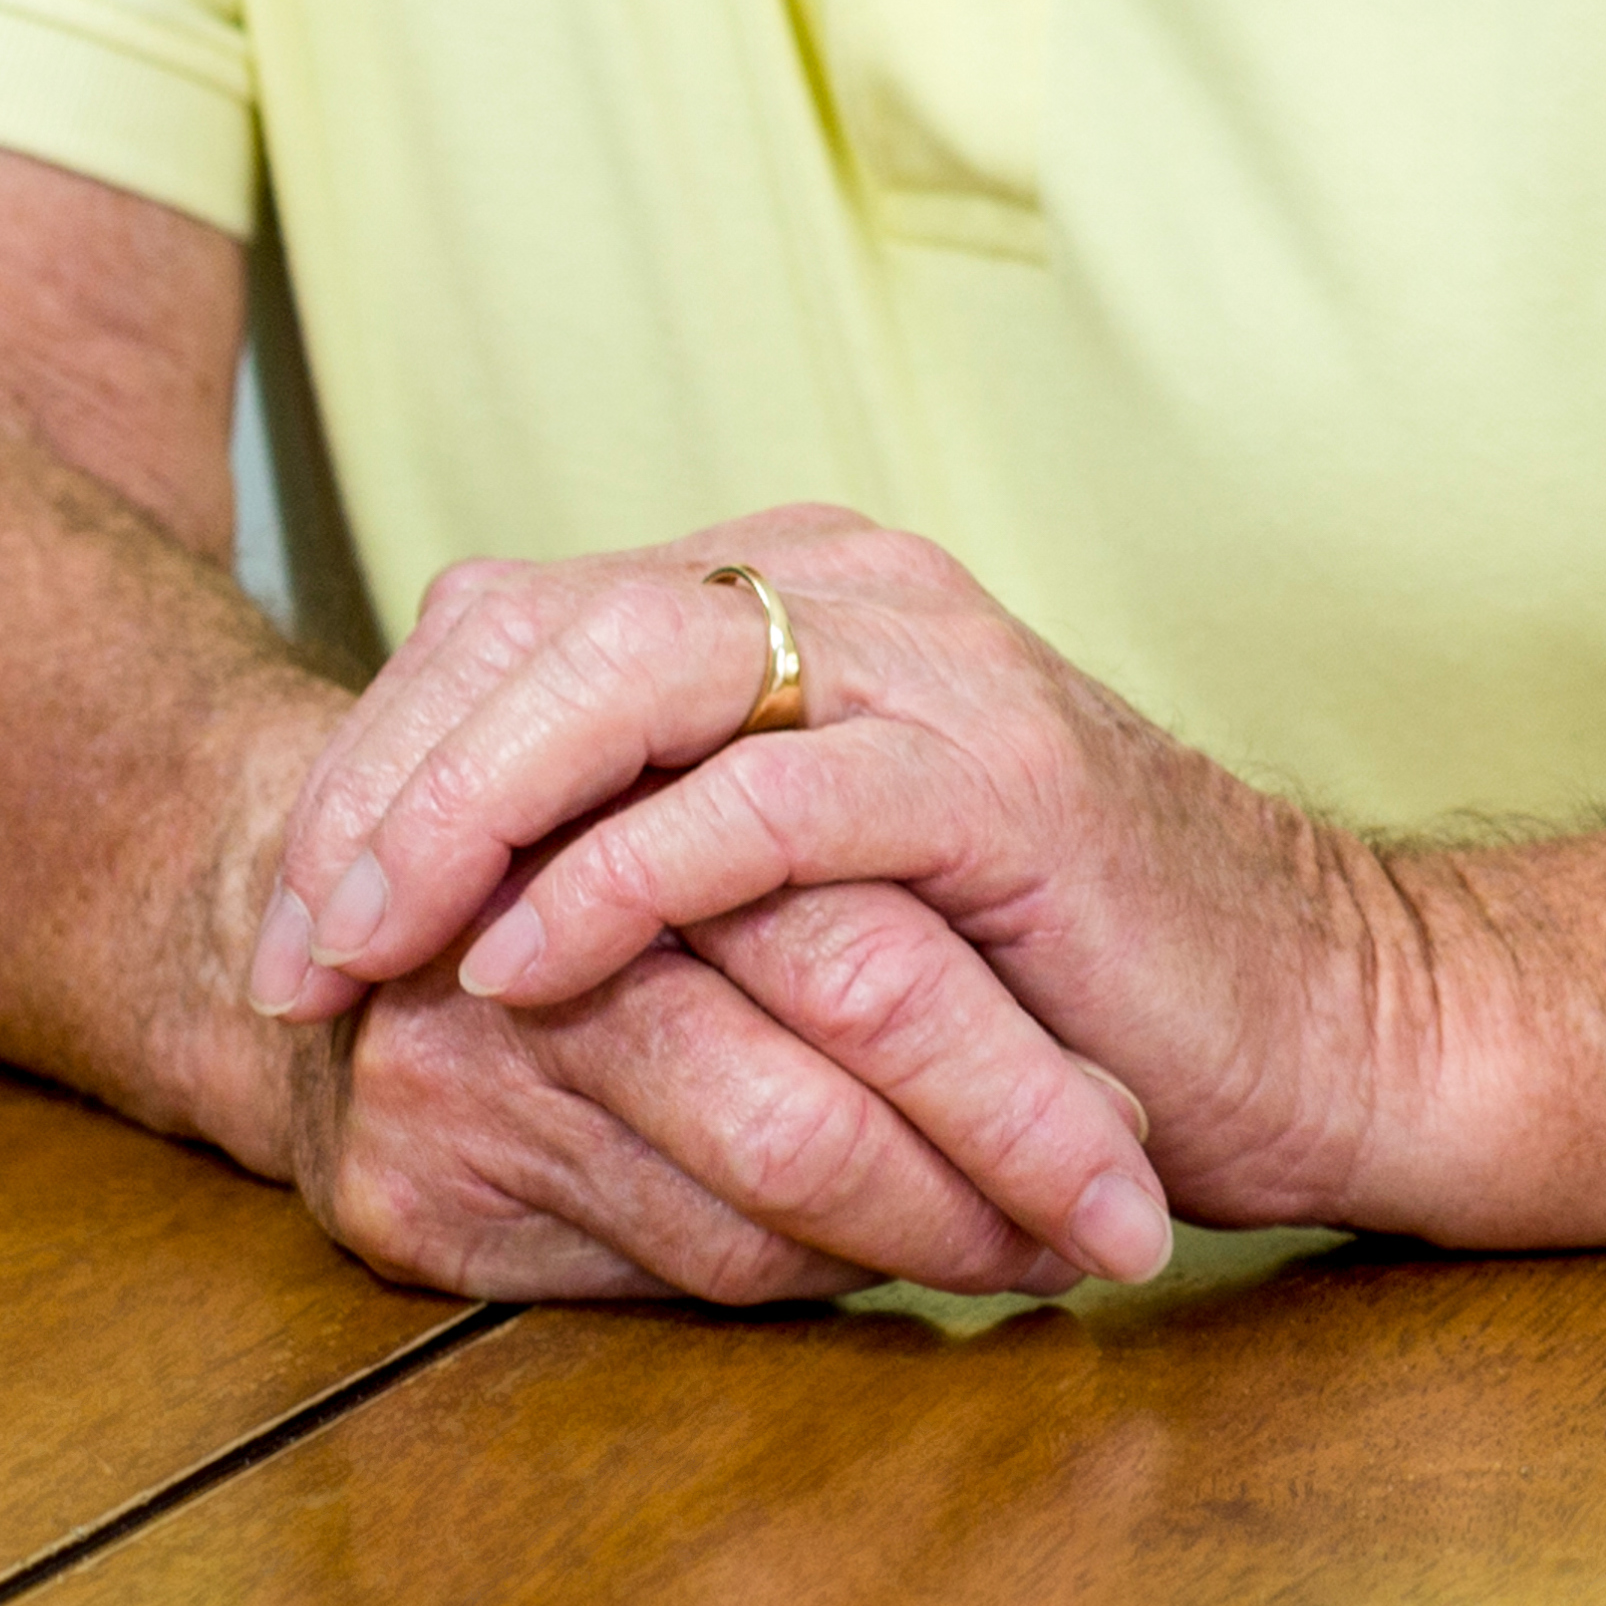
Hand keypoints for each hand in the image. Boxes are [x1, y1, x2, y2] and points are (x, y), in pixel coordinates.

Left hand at [250, 507, 1421, 1246]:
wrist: (1320, 1016)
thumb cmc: (1058, 983)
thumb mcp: (812, 887)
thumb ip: (662, 832)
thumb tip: (417, 890)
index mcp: (799, 589)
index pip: (514, 618)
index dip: (375, 759)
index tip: (285, 926)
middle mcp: (855, 588)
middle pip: (540, 626)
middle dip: (382, 792)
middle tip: (289, 953)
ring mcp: (932, 671)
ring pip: (629, 679)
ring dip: (465, 822)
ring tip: (370, 954)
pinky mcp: (997, 784)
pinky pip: (760, 804)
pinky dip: (621, 879)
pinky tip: (527, 967)